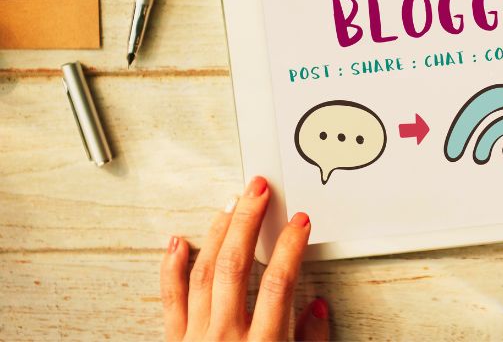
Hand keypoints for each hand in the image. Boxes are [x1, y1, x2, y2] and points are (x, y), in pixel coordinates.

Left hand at [159, 176, 329, 340]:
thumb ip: (312, 340)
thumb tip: (317, 307)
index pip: (278, 284)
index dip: (290, 247)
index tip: (299, 222)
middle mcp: (225, 337)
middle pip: (235, 266)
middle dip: (248, 221)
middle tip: (259, 190)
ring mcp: (196, 337)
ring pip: (204, 272)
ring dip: (219, 232)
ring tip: (231, 204)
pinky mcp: (175, 341)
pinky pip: (171, 298)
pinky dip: (172, 267)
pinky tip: (179, 242)